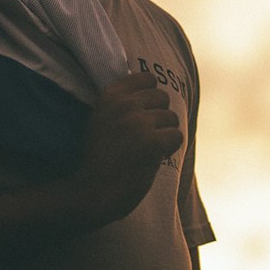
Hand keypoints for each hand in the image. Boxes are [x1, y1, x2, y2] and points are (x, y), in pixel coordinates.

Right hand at [68, 72, 182, 223]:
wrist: (93, 191)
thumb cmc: (98, 159)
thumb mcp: (100, 120)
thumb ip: (120, 103)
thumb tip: (150, 87)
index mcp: (109, 96)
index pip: (147, 78)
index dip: (150, 97)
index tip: (142, 114)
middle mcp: (124, 105)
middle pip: (163, 98)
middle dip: (159, 118)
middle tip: (143, 138)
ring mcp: (138, 123)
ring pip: (172, 118)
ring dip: (164, 135)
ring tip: (145, 150)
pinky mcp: (151, 142)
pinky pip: (177, 136)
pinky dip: (169, 149)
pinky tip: (152, 159)